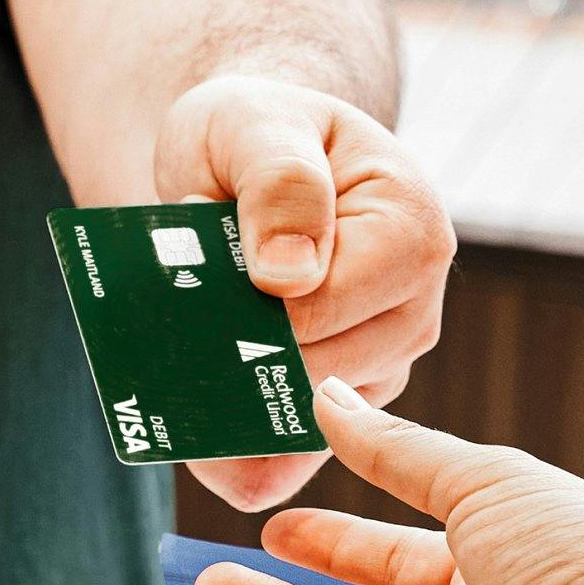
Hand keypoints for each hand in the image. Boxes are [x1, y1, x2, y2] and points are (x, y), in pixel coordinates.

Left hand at [155, 76, 453, 511]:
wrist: (246, 159)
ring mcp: (376, 364)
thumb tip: (289, 276)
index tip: (200, 300)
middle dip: (239, 363)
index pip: (329, 308)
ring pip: (304, 426)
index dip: (255, 315)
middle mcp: (411, 309)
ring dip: (231, 410)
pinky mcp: (333, 403)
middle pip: (321, 376)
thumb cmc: (256, 134)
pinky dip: (237, 459)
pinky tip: (190, 445)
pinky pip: (289, 458)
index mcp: (413, 233)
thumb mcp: (256, 125)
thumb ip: (279, 183)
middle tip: (170, 344)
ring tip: (170, 376)